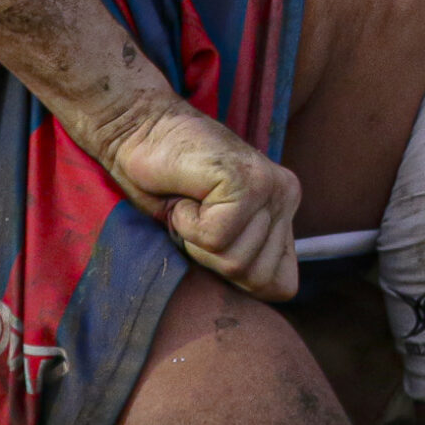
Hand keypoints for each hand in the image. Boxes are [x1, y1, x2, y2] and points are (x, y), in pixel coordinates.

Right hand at [99, 100, 301, 301]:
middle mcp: (286, 197)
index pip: (282, 285)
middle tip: (196, 218)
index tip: (213, 241)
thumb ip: (239, 258)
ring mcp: (270, 188)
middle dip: (213, 258)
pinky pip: (216, 237)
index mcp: (283, 210)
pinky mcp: (246, 181)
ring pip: (236, 261)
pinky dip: (187, 224)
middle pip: (255, 278)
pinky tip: (185, 194)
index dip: (239, 279)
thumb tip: (259, 294)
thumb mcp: (210, 235)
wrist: (138, 131)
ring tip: (191, 203)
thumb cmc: (165, 186)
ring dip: (197, 240)